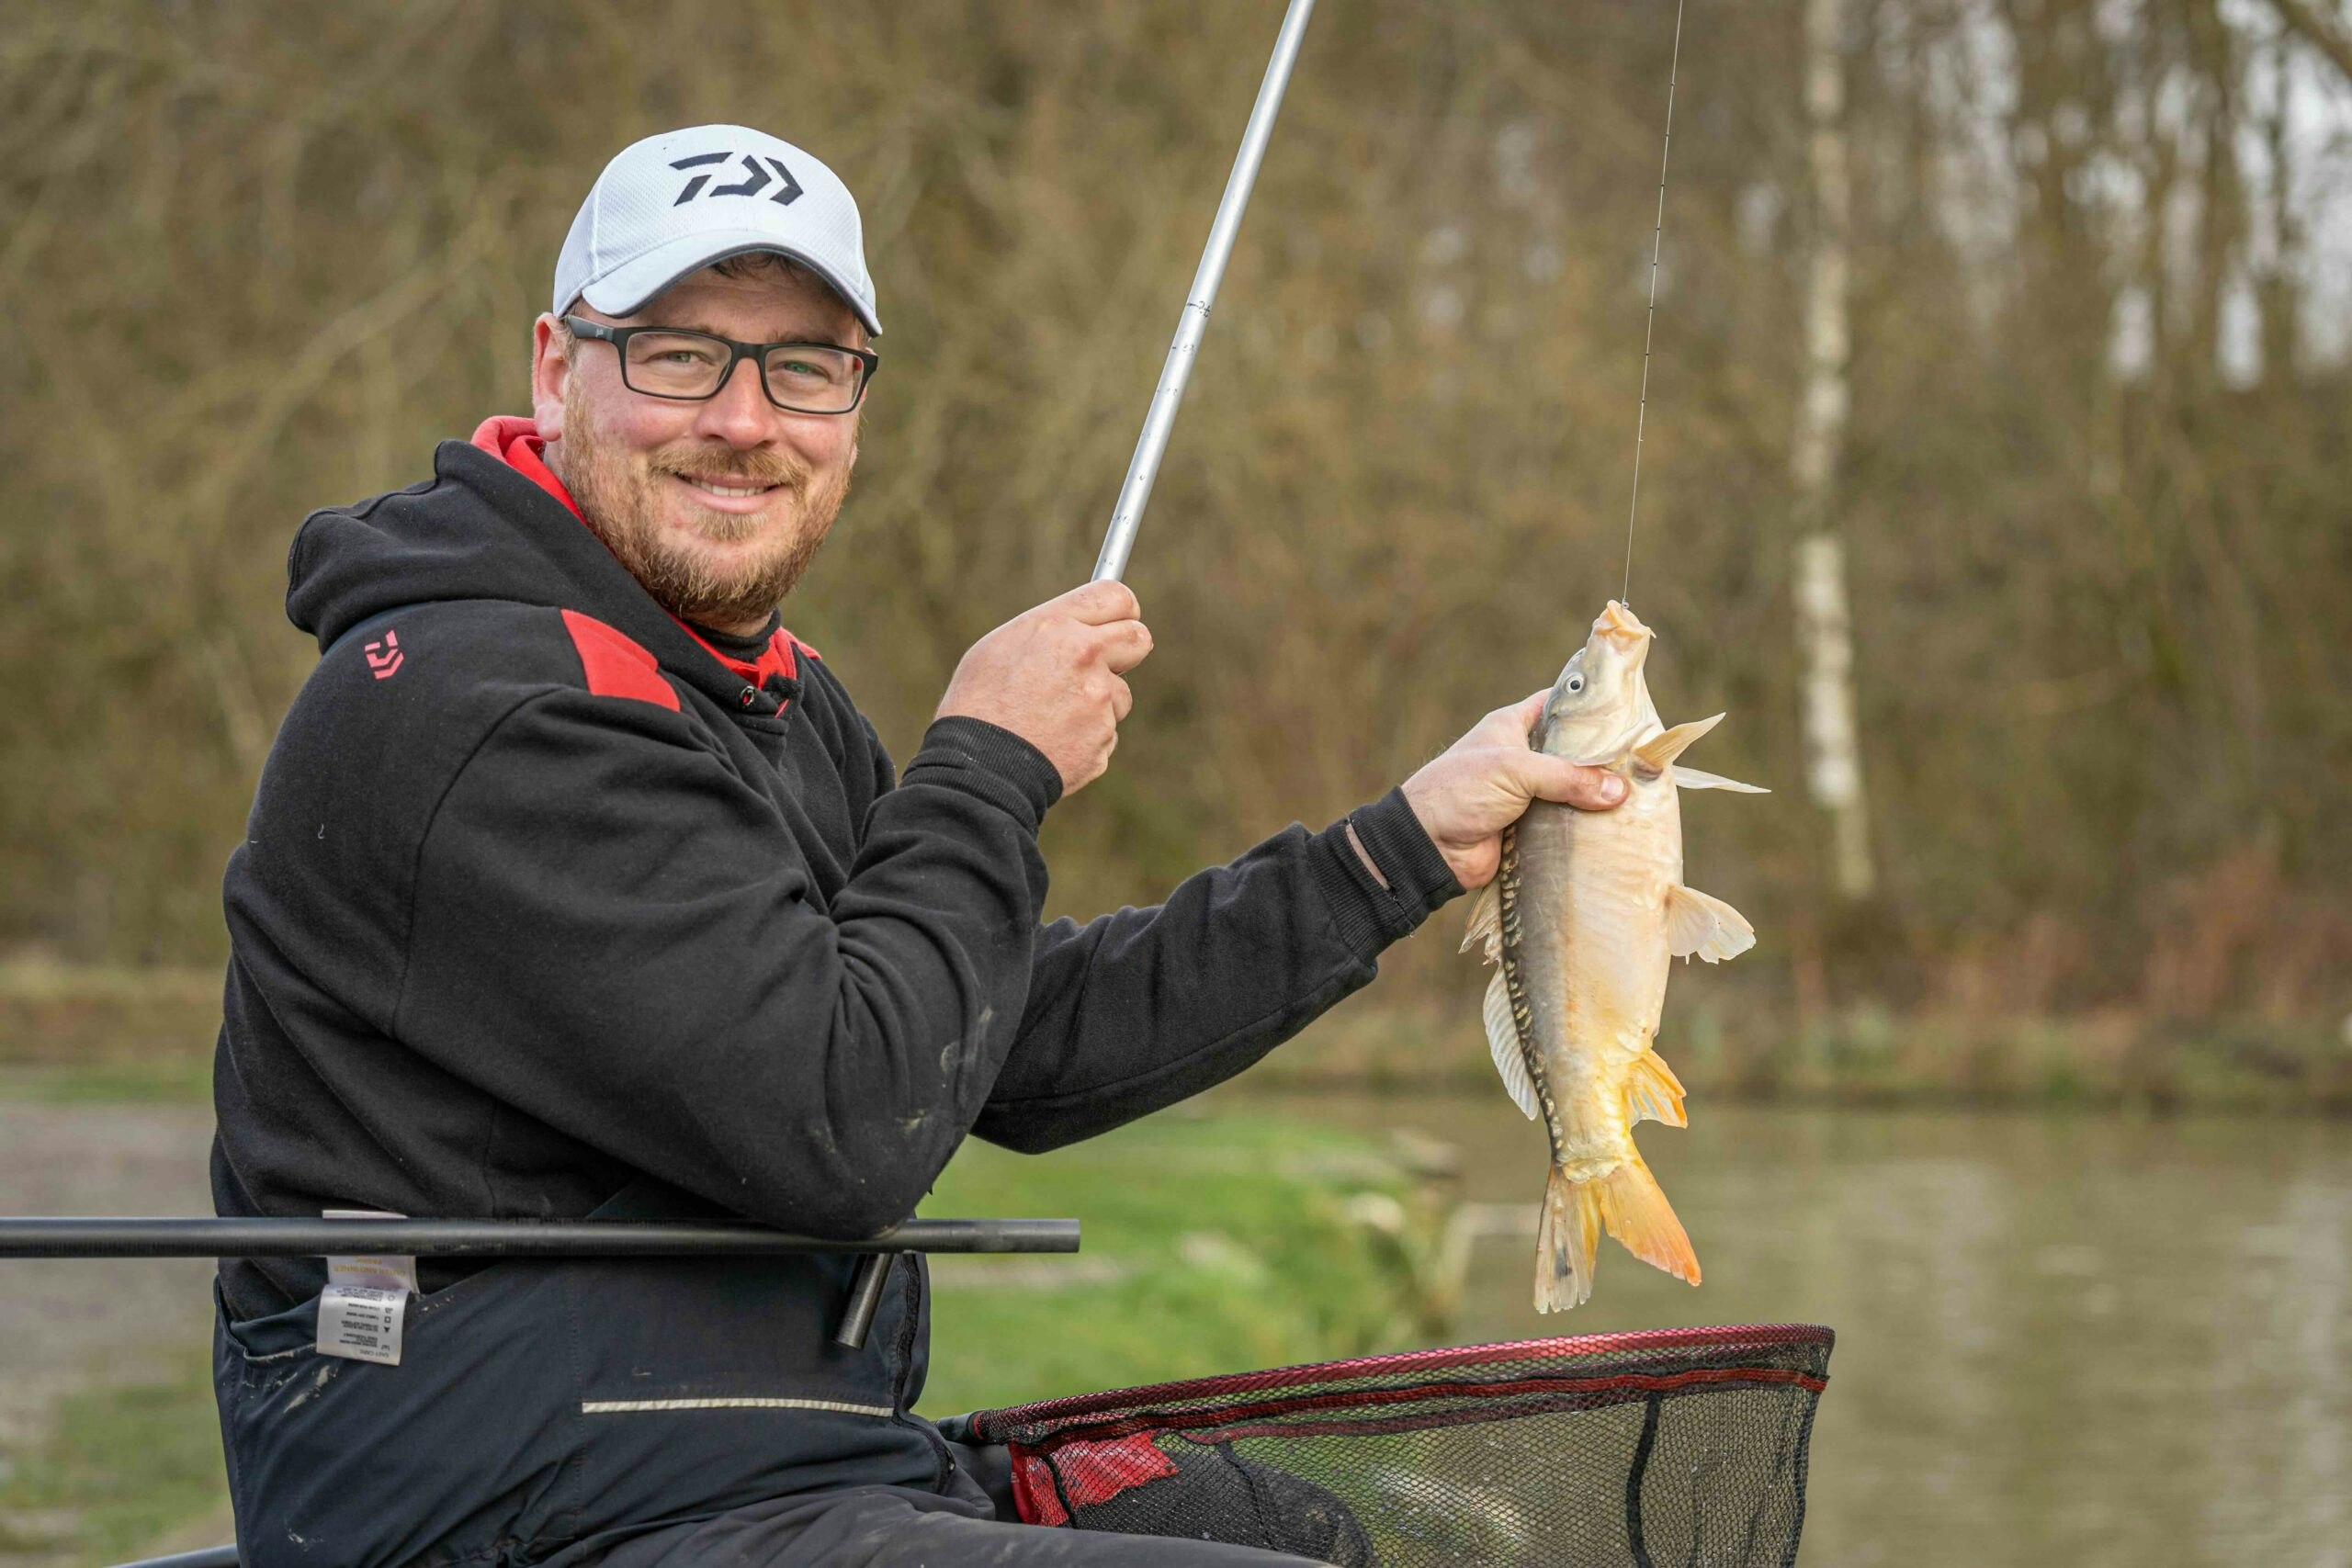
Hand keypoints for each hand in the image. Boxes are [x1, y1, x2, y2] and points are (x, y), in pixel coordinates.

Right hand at [936, 581, 1153, 795]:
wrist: (978, 767)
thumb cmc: (977, 704)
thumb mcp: (999, 647)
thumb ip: (1049, 631)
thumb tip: (1077, 627)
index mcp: (1057, 626)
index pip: (1116, 596)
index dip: (1122, 608)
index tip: (1120, 618)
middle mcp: (1085, 656)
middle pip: (1139, 638)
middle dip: (1127, 649)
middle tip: (1106, 662)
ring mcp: (1099, 699)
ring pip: (1120, 694)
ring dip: (1098, 703)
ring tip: (1051, 717)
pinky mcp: (1104, 737)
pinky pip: (1105, 732)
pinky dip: (1086, 738)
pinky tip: (1052, 743)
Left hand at [1401, 690, 1627, 888]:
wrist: (1427, 846)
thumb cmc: (1461, 791)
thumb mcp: (1515, 770)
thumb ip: (1567, 776)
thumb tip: (1618, 791)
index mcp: (1512, 727)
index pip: (1556, 704)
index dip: (1588, 705)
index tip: (1628, 710)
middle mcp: (1521, 757)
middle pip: (1572, 753)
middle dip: (1603, 759)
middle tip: (1644, 763)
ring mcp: (1526, 794)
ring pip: (1572, 791)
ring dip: (1596, 798)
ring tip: (1641, 799)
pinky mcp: (1529, 828)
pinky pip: (1564, 825)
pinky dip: (1584, 828)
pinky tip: (1617, 830)